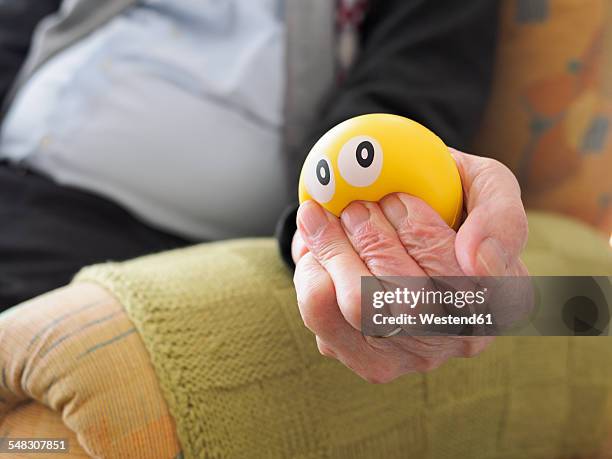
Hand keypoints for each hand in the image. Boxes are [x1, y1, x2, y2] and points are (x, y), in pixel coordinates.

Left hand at [292, 149, 528, 382]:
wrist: (401, 233)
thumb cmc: (447, 202)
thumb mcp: (484, 185)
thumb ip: (500, 214)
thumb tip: (477, 259)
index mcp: (505, 296)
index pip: (465, 277)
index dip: (420, 233)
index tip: (397, 197)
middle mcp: (466, 338)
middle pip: (409, 297)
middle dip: (372, 238)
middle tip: (356, 204)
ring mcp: (416, 357)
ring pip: (362, 307)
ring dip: (337, 249)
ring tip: (331, 218)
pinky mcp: (368, 361)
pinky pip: (323, 315)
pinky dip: (313, 270)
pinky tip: (321, 250)